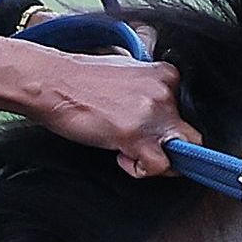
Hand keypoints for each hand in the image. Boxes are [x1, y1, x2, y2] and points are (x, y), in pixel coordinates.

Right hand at [23, 52, 193, 178]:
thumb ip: (148, 90)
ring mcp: (153, 114)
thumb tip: (156, 113)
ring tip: (129, 150)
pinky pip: (158, 166)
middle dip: (172, 147)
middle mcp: (164, 92)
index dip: (166, 125)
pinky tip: (120, 155)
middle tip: (145, 148)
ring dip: (158, 160)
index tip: (146, 129)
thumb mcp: (125, 73)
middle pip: (190, 134)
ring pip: (182, 153)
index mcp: (165, 75)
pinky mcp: (136, 135)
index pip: (186, 110)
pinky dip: (139, 169)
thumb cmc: (80, 80)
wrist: (51, 82)